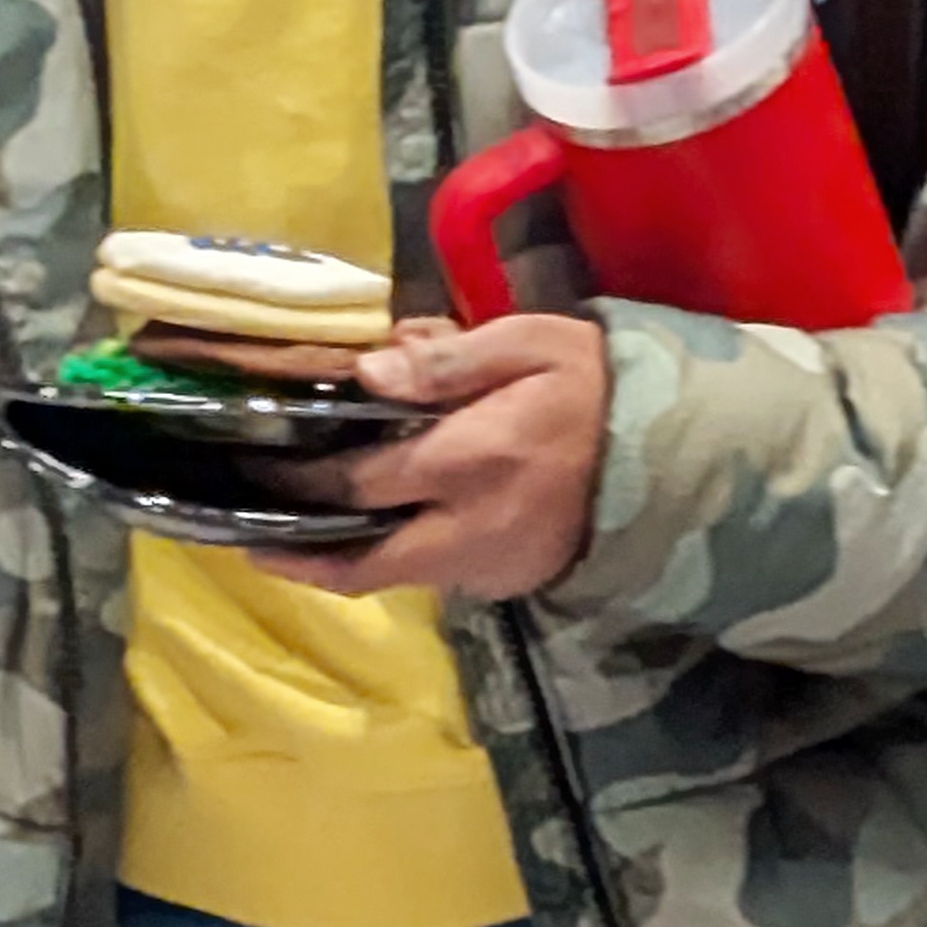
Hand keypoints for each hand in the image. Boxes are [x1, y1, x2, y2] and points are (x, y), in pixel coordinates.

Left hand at [255, 312, 606, 603]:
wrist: (677, 456)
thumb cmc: (595, 386)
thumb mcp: (532, 343)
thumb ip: (448, 360)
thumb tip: (368, 371)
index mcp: (472, 459)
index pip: (360, 483)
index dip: (298, 485)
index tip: (253, 471)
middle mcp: (470, 528)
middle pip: (362, 560)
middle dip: (298, 546)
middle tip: (249, 524)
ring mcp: (489, 566)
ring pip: (393, 575)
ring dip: (341, 558)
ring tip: (289, 534)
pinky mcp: (506, 584)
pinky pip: (432, 575)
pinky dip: (392, 556)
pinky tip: (367, 529)